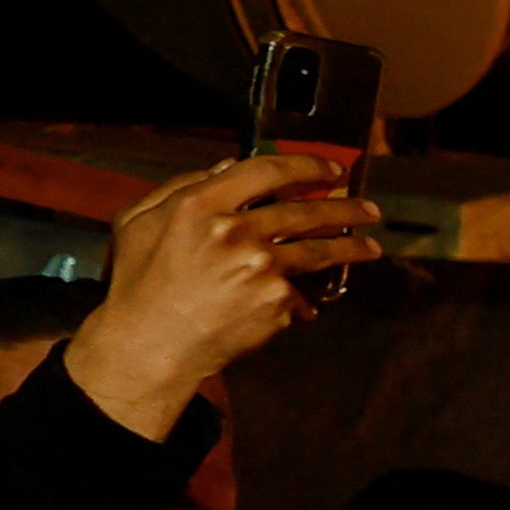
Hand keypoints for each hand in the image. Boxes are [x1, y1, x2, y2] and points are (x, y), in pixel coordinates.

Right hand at [65, 152, 376, 436]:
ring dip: (351, 246)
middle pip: (305, 210)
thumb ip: (181, 186)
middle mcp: (237, 230)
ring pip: (320, 250)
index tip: (330, 170)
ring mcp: (262, 266)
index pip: (268, 170)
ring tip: (370, 247)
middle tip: (368, 208)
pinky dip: (304, 298)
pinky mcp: (277, 301)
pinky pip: (300, 293)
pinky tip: (310, 303)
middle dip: (345, 207)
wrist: (150, 343)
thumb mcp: (138, 220)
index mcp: (201, 203)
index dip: (306, 166)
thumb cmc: (138, 283)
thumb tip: (227, 166)